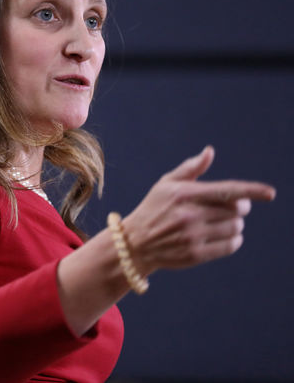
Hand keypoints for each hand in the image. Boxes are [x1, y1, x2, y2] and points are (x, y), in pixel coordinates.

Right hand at [122, 146, 275, 275]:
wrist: (135, 243)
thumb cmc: (154, 208)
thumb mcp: (166, 184)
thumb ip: (190, 168)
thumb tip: (209, 152)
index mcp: (184, 194)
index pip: (226, 191)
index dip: (251, 191)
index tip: (270, 193)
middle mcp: (189, 215)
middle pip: (237, 210)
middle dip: (240, 207)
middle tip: (230, 208)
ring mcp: (192, 236)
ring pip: (236, 228)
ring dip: (234, 224)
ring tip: (219, 222)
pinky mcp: (195, 255)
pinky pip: (231, 246)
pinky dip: (233, 240)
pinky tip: (222, 236)